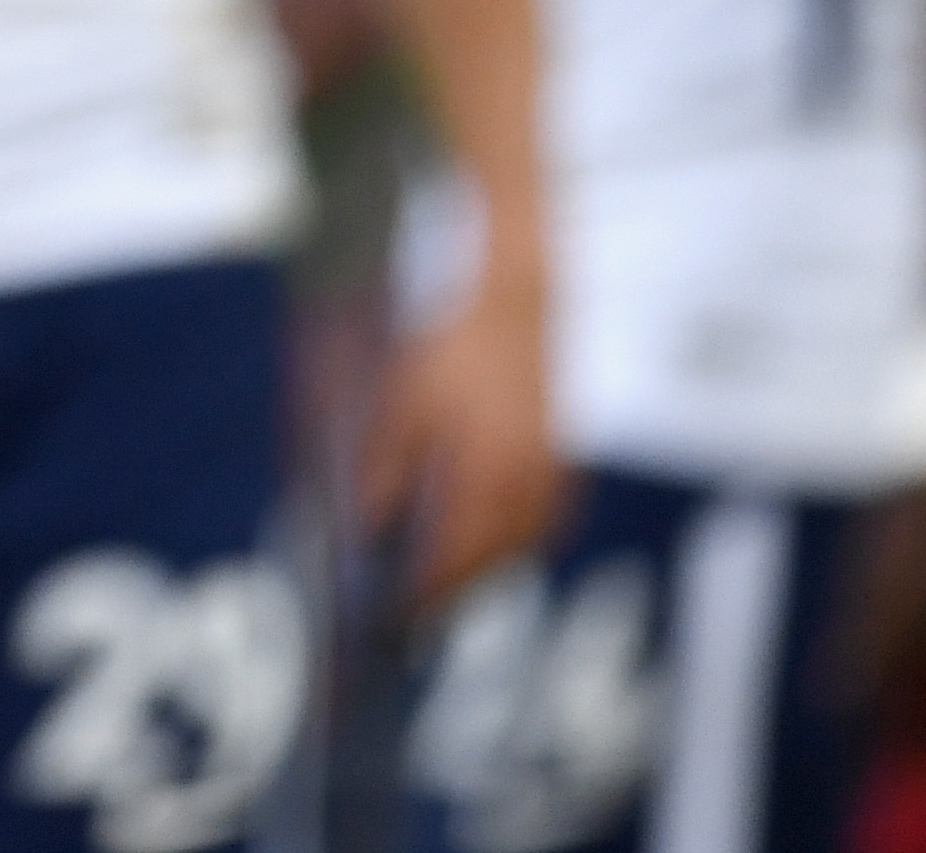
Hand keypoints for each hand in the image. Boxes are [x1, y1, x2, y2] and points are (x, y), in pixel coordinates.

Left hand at [359, 264, 561, 611]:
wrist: (514, 298)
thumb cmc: (452, 346)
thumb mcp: (398, 406)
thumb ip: (382, 472)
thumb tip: (364, 527)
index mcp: (485, 482)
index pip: (451, 567)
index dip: (419, 602)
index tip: (390, 628)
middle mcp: (526, 492)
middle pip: (487, 569)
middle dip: (451, 594)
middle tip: (411, 617)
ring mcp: (551, 480)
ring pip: (515, 550)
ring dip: (480, 570)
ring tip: (439, 587)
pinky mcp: (561, 464)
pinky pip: (535, 525)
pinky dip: (506, 540)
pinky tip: (480, 539)